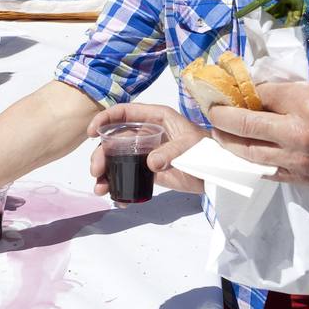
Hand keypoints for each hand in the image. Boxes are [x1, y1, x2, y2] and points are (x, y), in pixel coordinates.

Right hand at [87, 103, 205, 194]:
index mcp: (156, 118)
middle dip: (101, 154)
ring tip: (101, 188)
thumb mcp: (190, 147)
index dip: (105, 118)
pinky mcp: (148, 169)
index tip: (92, 132)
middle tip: (96, 171)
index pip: (125, 113)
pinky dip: (119, 185)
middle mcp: (146, 132)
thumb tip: (150, 163)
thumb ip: (170, 151)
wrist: (217, 173)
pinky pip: (128, 175)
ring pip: (117, 158)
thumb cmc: (206, 151)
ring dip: (106, 172)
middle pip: (114, 139)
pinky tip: (116, 196)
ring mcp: (145, 151)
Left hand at [206, 81, 308, 185]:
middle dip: (223, 118)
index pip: (262, 96)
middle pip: (246, 125)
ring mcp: (299, 159)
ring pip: (250, 153)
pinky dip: (251, 164)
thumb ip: (294, 91)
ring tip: (218, 136)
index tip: (232, 92)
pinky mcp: (303, 178)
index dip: (244, 93)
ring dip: (229, 144)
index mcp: (307, 102)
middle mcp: (298, 132)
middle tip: (212, 114)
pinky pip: (267, 172)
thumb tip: (263, 93)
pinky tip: (240, 157)